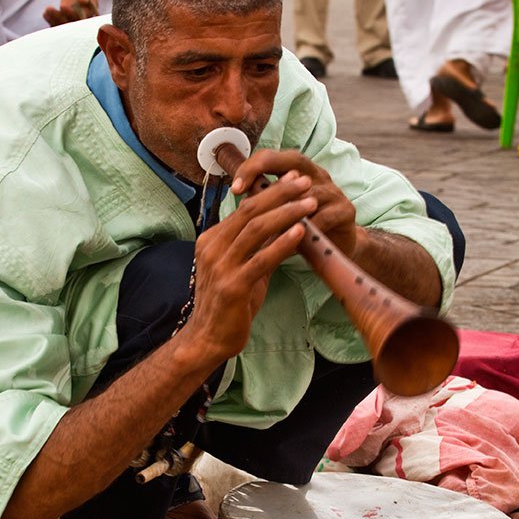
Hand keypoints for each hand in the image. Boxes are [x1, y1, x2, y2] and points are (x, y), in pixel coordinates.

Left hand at [43, 0, 102, 26]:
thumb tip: (83, 0)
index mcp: (91, 11)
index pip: (82, 17)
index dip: (72, 14)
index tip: (63, 6)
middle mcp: (83, 18)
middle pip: (71, 23)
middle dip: (60, 18)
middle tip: (49, 9)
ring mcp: (73, 19)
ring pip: (64, 24)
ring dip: (54, 20)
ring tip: (47, 11)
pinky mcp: (66, 18)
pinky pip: (58, 23)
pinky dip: (52, 20)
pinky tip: (45, 14)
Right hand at [180, 170, 314, 362]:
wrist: (208, 339)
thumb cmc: (228, 305)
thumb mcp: (241, 268)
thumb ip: (258, 247)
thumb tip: (284, 225)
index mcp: (211, 240)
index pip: (243, 207)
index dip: (271, 190)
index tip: (294, 179)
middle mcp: (212, 248)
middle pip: (250, 211)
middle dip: (281, 193)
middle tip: (306, 182)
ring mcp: (220, 267)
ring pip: (256, 229)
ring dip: (286, 213)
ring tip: (310, 203)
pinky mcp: (232, 286)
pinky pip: (260, 259)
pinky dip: (282, 243)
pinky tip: (300, 231)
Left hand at [230, 149, 361, 261]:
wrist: (334, 250)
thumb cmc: (301, 229)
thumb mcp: (279, 213)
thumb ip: (263, 200)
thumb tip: (236, 192)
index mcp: (299, 170)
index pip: (273, 157)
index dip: (251, 167)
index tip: (234, 189)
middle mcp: (317, 175)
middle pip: (293, 162)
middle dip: (268, 175)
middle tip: (245, 198)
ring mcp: (333, 191)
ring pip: (307, 193)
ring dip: (285, 210)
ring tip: (265, 227)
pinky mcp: (346, 211)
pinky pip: (324, 217)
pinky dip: (306, 229)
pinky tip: (290, 242)